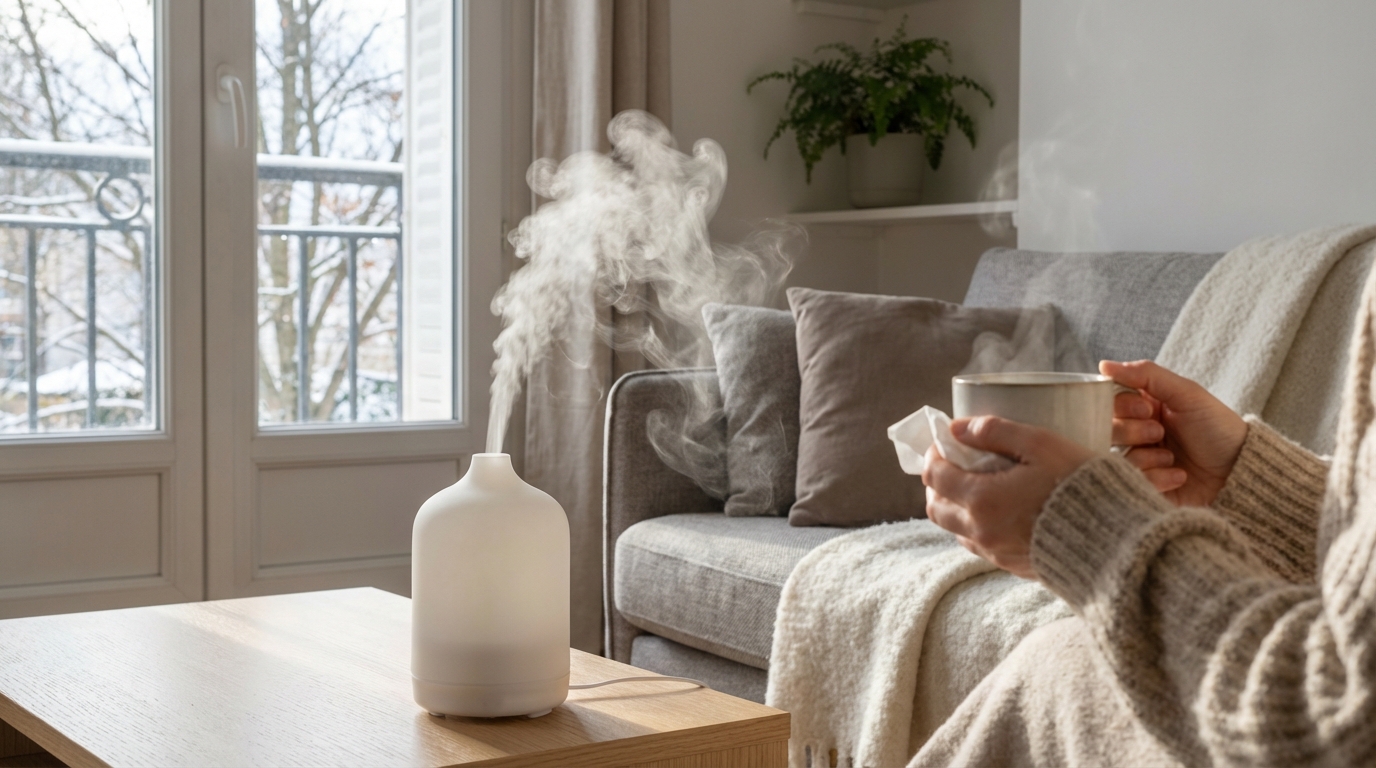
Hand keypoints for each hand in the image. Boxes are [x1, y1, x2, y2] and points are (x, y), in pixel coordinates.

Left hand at [922, 416, 1094, 578]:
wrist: (1118, 544)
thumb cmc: (1083, 487)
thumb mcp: (1042, 445)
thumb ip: (996, 431)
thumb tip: (958, 427)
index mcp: (982, 499)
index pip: (935, 476)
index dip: (934, 454)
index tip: (944, 441)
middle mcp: (982, 531)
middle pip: (936, 508)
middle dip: (937, 483)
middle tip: (952, 463)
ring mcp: (997, 553)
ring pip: (956, 529)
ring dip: (955, 505)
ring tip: (975, 484)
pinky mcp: (1014, 566)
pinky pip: (980, 545)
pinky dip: (977, 525)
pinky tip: (999, 510)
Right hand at [1100, 360, 1246, 507]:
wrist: (1242, 470)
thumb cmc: (1218, 428)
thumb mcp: (1187, 393)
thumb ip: (1146, 375)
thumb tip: (1104, 365)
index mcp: (1143, 408)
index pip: (1109, 403)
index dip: (1121, 406)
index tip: (1146, 409)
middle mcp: (1136, 434)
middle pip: (1107, 430)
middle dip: (1132, 431)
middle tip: (1159, 432)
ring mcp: (1140, 462)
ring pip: (1116, 458)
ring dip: (1147, 457)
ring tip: (1172, 458)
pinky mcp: (1145, 488)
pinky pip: (1132, 483)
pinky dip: (1157, 479)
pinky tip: (1179, 475)